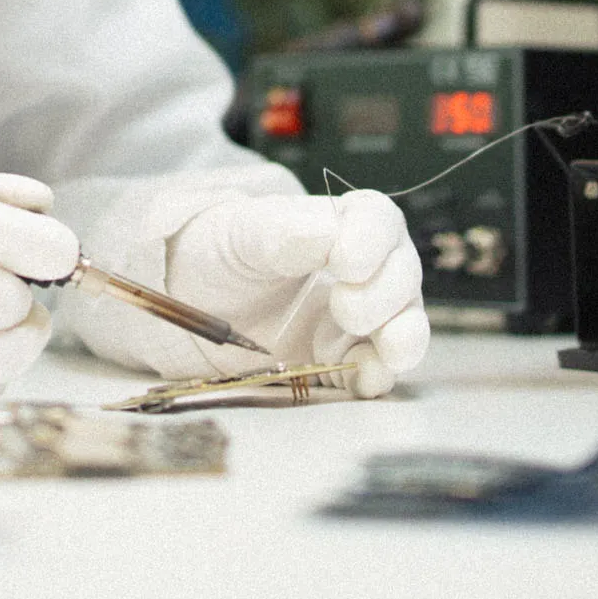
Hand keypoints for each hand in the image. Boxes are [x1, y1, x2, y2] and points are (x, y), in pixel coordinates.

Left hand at [163, 189, 427, 396]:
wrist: (191, 307)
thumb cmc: (221, 253)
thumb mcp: (240, 233)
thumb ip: (282, 231)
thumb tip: (332, 239)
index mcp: (340, 225)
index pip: (379, 221)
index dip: (374, 240)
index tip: (346, 262)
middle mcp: (361, 271)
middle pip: (403, 274)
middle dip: (386, 293)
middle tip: (345, 308)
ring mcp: (358, 320)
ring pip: (405, 323)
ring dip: (404, 336)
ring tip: (387, 349)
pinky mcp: (344, 363)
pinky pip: (378, 370)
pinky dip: (379, 375)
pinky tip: (365, 377)